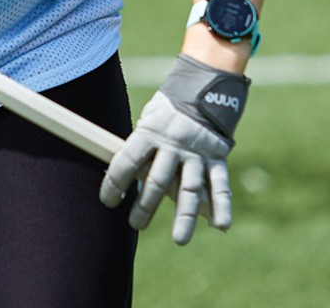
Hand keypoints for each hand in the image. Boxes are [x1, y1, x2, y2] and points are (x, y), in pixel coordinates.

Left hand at [100, 52, 249, 244]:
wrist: (202, 90)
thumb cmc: (165, 112)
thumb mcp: (147, 122)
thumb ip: (141, 150)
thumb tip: (128, 180)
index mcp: (149, 132)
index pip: (127, 161)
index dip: (115, 183)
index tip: (107, 201)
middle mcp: (173, 145)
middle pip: (158, 180)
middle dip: (145, 205)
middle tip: (135, 224)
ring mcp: (197, 153)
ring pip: (190, 188)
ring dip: (184, 216)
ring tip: (178, 240)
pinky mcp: (217, 158)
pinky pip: (220, 185)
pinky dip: (222, 206)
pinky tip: (220, 226)